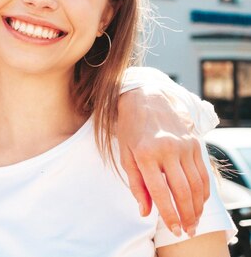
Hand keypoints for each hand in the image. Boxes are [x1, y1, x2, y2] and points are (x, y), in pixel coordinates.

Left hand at [117, 85, 209, 237]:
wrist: (146, 98)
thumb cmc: (131, 129)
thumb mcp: (125, 155)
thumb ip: (136, 185)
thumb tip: (145, 211)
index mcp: (146, 154)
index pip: (161, 192)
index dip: (169, 214)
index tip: (174, 229)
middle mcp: (168, 150)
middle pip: (183, 191)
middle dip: (187, 215)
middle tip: (187, 231)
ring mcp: (184, 146)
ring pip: (197, 184)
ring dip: (198, 206)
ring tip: (194, 221)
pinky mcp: (195, 143)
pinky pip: (203, 172)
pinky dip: (204, 190)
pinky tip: (200, 202)